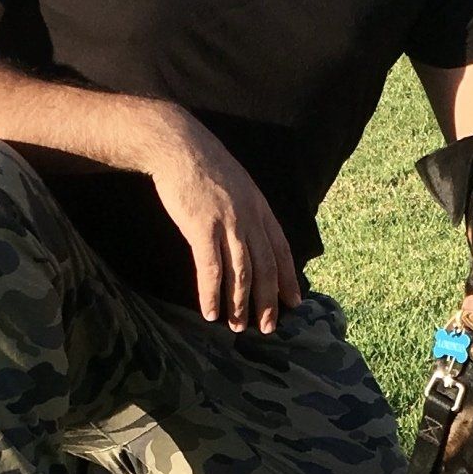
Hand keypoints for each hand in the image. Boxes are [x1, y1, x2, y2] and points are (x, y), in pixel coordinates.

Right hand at [140, 108, 301, 332]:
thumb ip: (246, 208)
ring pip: (241, 274)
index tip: (294, 301)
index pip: (281, 249)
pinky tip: (210, 312)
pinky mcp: (202, 229)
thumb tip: (247, 234)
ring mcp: (227, 224)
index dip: (288, 278)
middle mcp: (249, 218)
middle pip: (264, 267)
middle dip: (268, 301)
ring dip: (240, 305)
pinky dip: (212, 295)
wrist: (178, 146)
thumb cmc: (203, 163)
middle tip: (267, 327)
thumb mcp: (236, 183)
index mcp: (260, 207)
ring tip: (238, 327)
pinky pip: (211, 270)